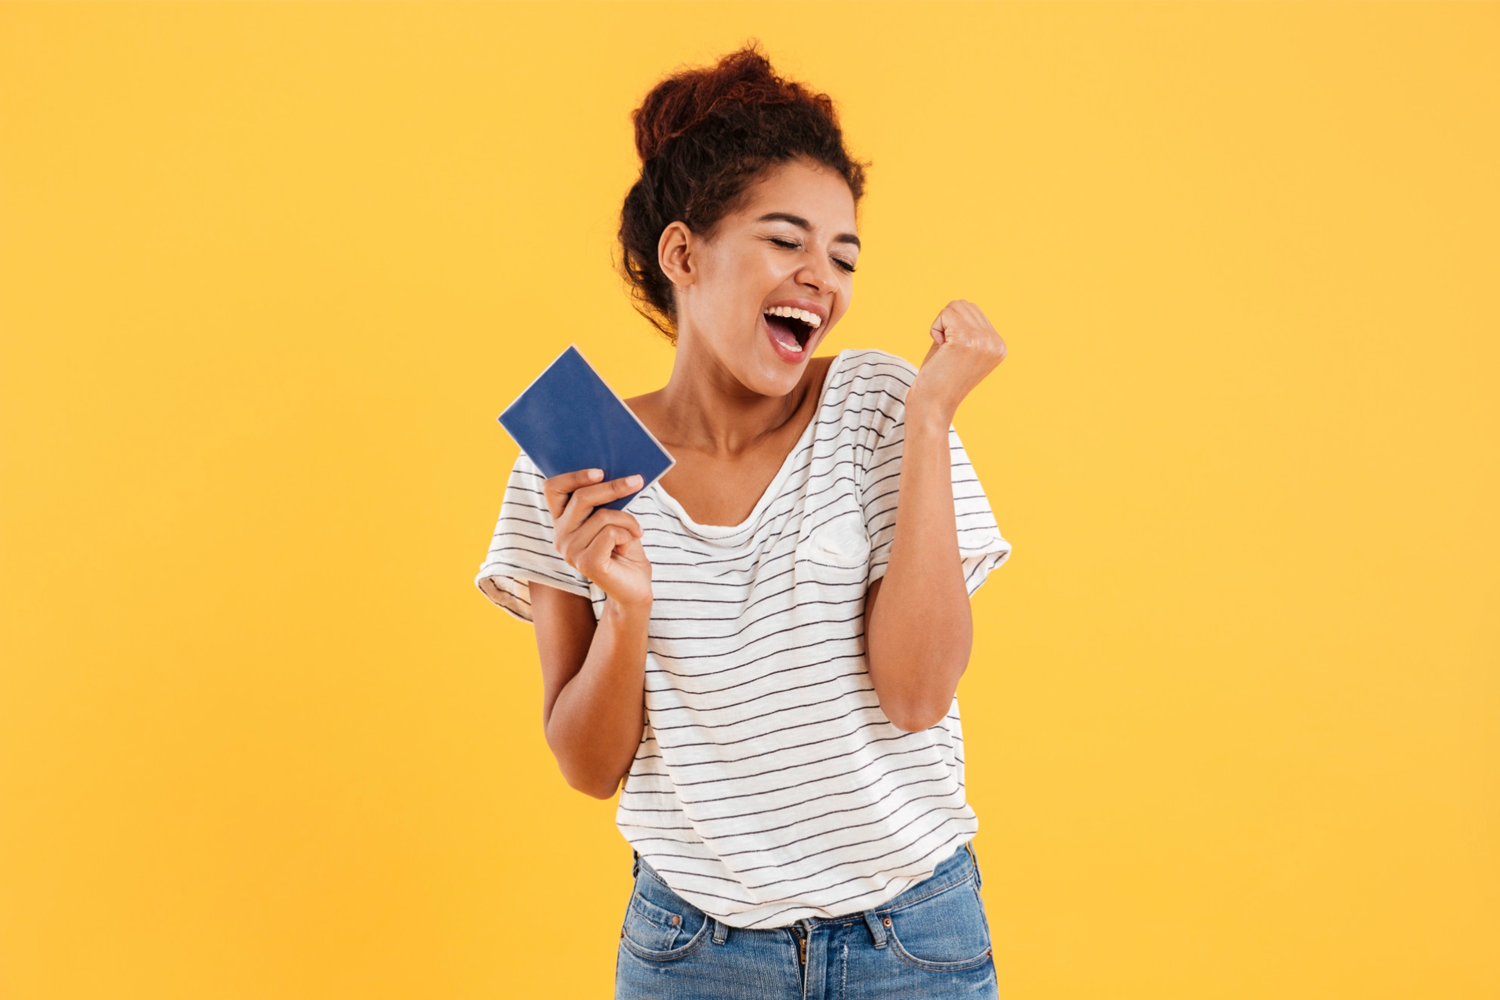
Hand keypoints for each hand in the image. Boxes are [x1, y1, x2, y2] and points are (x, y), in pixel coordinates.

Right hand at [541, 469, 652, 611]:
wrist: (636, 587)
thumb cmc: (625, 549)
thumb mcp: (614, 518)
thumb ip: (606, 500)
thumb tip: (613, 473)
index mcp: (562, 521)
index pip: (553, 489)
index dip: (573, 476)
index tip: (600, 471)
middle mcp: (560, 536)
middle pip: (581, 498)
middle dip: (613, 487)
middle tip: (637, 481)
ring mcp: (571, 551)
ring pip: (602, 515)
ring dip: (627, 519)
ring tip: (635, 531)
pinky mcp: (586, 563)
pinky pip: (611, 533)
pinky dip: (628, 534)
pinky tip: (629, 545)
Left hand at [909, 300, 1007, 424]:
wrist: (932, 405)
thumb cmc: (939, 378)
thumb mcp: (961, 350)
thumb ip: (966, 328)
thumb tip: (962, 304)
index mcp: (999, 345)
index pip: (973, 311)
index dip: (953, 327)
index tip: (953, 354)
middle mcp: (996, 342)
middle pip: (964, 305)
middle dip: (946, 323)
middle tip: (945, 352)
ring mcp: (983, 340)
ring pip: (954, 306)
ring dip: (940, 326)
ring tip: (943, 351)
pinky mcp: (966, 338)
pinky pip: (945, 314)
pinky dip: (934, 329)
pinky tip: (939, 349)